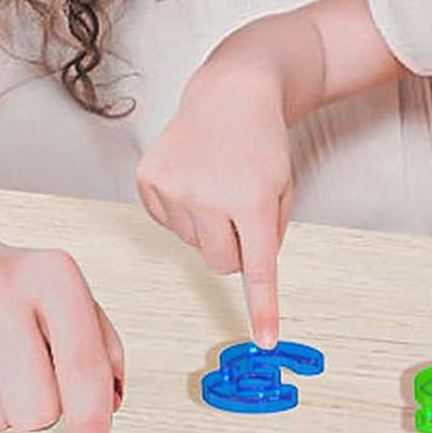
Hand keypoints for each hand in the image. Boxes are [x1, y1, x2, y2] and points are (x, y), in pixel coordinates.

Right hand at [0, 209, 122, 432]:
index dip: (91, 427)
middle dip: (32, 410)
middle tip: (16, 373)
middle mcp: (0, 282)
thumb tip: (111, 406)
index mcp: (55, 275)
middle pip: (35, 411)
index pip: (83, 369)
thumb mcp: (69, 306)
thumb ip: (102, 353)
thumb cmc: (17, 296)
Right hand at [136, 66, 291, 347]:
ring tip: (217, 184)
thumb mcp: (282, 188)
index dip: (261, 308)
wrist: (232, 93)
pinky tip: (194, 180)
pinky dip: (182, 211)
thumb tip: (246, 273)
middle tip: (240, 213)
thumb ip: (270, 234)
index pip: (259, 268)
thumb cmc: (262, 143)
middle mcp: (209, 197)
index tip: (264, 339)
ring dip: (208, 225)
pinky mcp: (149, 180)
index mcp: (251, 200)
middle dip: (233, 248)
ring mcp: (174, 188)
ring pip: (193, 244)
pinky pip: (167, 224)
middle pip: (221, 263)